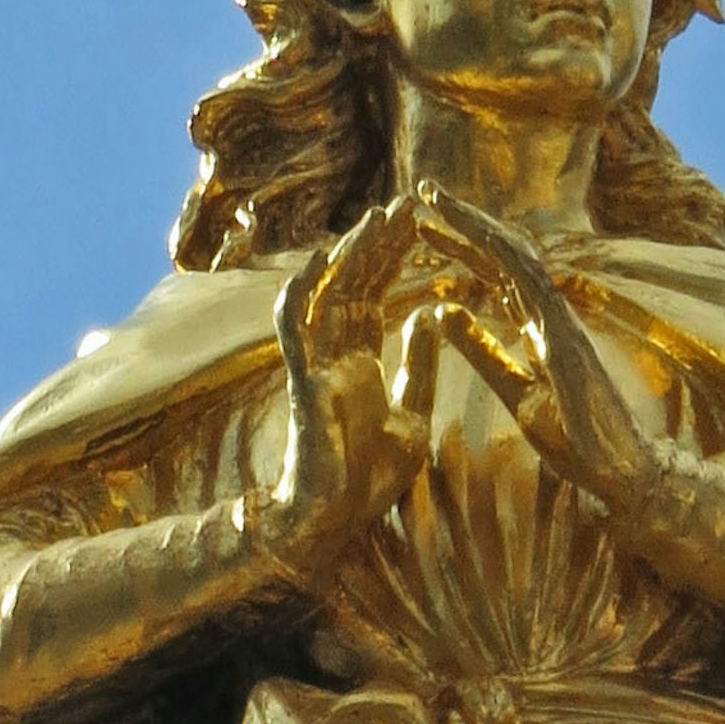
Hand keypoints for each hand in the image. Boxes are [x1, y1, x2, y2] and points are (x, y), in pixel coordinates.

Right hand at [264, 199, 429, 578]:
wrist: (334, 520)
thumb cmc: (366, 479)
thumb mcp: (412, 415)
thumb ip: (417, 368)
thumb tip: (428, 319)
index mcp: (361, 361)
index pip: (374, 295)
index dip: (394, 258)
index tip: (420, 223)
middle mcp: (335, 355)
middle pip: (354, 283)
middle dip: (380, 242)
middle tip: (409, 202)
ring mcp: (316, 364)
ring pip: (327, 294)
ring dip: (351, 254)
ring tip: (379, 218)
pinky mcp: (303, 380)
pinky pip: (296, 327)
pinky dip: (305, 292)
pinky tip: (325, 259)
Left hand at [404, 187, 674, 542]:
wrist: (618, 469)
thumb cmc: (576, 438)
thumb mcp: (514, 392)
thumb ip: (483, 352)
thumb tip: (444, 314)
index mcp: (536, 324)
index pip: (494, 274)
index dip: (460, 247)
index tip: (423, 228)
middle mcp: (550, 311)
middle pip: (501, 253)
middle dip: (462, 222)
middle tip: (421, 194)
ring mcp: (560, 318)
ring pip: (514, 255)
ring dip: (473, 224)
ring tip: (434, 199)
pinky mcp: (566, 333)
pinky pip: (532, 283)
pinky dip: (502, 253)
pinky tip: (473, 233)